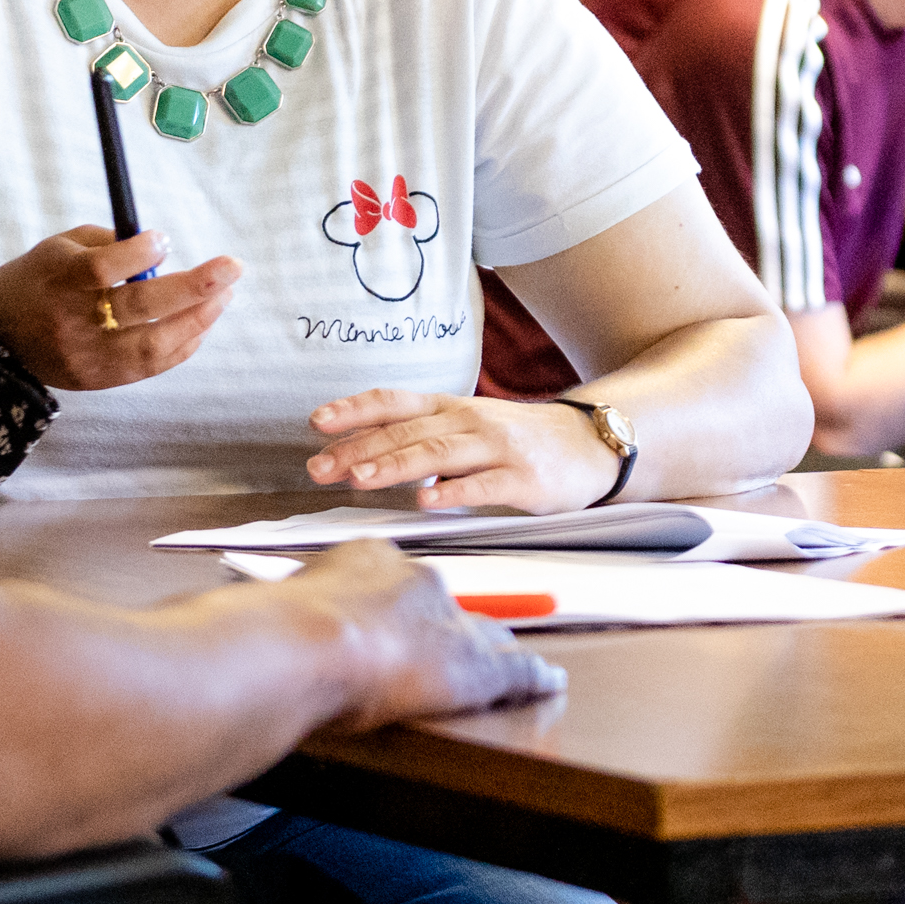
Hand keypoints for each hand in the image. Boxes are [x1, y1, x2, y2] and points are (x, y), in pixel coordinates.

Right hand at [0, 226, 238, 389]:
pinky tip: (202, 323)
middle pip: (137, 308)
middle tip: (231, 268)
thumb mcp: (61, 247)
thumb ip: (109, 243)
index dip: (138, 254)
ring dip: (197, 320)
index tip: (163, 239)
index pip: (101, 272)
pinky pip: (150, 366)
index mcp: (58, 282)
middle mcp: (71, 323)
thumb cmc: (40, 279)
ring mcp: (86, 357)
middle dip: (192, 287)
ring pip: (151, 345)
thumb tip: (161, 249)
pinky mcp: (98, 380)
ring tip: (225, 297)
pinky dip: (182, 345)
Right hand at [269, 541, 565, 725]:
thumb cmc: (274, 634)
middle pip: (447, 607)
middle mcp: (415, 583)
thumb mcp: (274, 608)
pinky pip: (515, 671)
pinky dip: (534, 678)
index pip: (401, 583)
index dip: (402, 607)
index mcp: (369, 562)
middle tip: (438, 651)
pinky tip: (548, 681)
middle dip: (447, 629)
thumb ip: (289, 614)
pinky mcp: (471, 666)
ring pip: (483, 636)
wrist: (298, 646)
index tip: (394, 621)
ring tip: (504, 661)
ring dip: (492, 651)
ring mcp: (447, 623)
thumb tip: (266, 629)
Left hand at [302, 387, 623, 511]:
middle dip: (358, 448)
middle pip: (405, 432)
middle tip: (320, 467)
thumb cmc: (517, 439)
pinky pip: (482, 486)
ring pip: (437, 454)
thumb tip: (359, 452)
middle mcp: (468, 422)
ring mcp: (496, 449)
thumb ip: (421, 436)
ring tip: (359, 479)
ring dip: (394, 466)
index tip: (317, 422)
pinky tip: (426, 502)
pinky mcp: (523, 479)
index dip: (354, 410)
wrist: (586, 443)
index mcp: (450, 408)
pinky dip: (452, 494)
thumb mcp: (466, 426)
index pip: (394, 402)